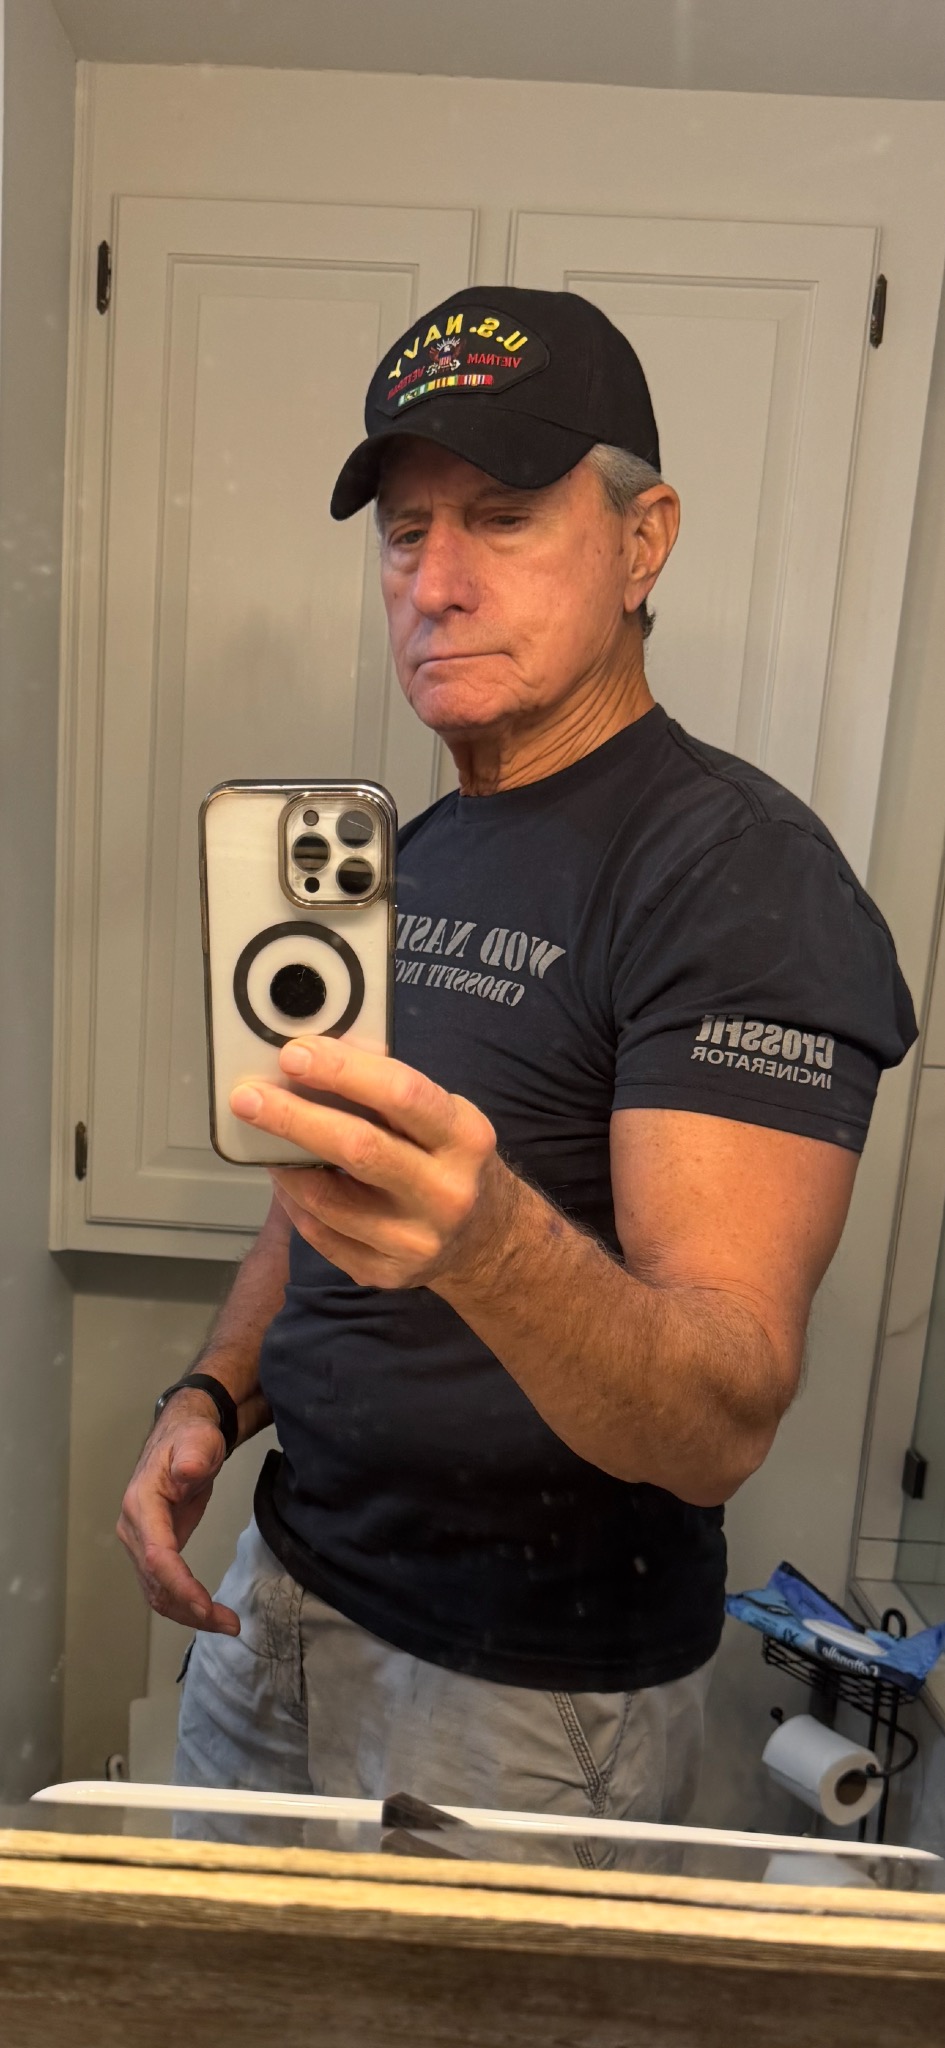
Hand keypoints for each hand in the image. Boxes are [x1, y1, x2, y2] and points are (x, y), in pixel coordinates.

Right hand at [117, 1391, 239, 1633]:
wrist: (182, 1438)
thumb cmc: (191, 1439)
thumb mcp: (198, 1440)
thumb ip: (193, 1455)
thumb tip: (186, 1471)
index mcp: (142, 1504)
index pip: (157, 1555)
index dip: (180, 1585)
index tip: (206, 1606)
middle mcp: (133, 1529)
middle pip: (155, 1582)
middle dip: (190, 1608)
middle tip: (228, 1623)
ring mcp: (140, 1543)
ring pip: (156, 1592)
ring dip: (188, 1614)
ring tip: (226, 1624)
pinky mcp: (153, 1551)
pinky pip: (163, 1587)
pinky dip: (184, 1604)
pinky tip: (209, 1613)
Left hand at [229, 1037, 514, 1292]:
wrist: (486, 1239)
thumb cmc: (449, 1159)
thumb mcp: (443, 1116)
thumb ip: (388, 1088)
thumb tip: (316, 1055)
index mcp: (464, 1137)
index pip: (401, 1094)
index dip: (342, 1070)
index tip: (294, 1054)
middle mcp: (446, 1192)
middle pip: (358, 1149)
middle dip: (294, 1118)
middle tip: (248, 1097)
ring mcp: (416, 1240)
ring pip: (328, 1200)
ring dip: (285, 1166)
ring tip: (264, 1139)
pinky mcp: (387, 1272)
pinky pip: (321, 1234)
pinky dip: (296, 1203)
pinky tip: (288, 1180)